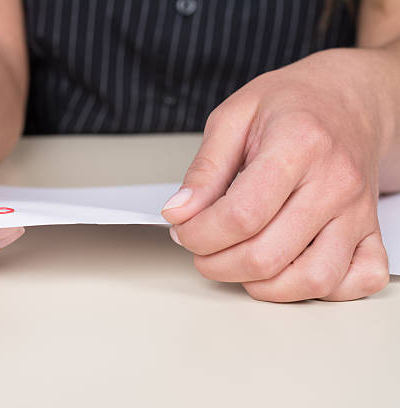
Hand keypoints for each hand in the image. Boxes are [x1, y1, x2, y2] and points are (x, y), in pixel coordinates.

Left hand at [162, 49, 388, 301]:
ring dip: (262, 286)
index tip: (184, 231)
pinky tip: (289, 271)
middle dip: (218, 264)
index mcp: (298, 145)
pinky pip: (359, 281)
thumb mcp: (233, 117)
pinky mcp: (371, 229)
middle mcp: (335, 182)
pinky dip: (320, 291)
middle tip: (202, 250)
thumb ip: (204, 168)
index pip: (242, 215)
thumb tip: (179, 212)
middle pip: (268, 254)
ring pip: (312, 279)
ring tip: (238, 264)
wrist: (347, 98)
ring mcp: (357, 211)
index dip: (201, 234)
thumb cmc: (291, 104)